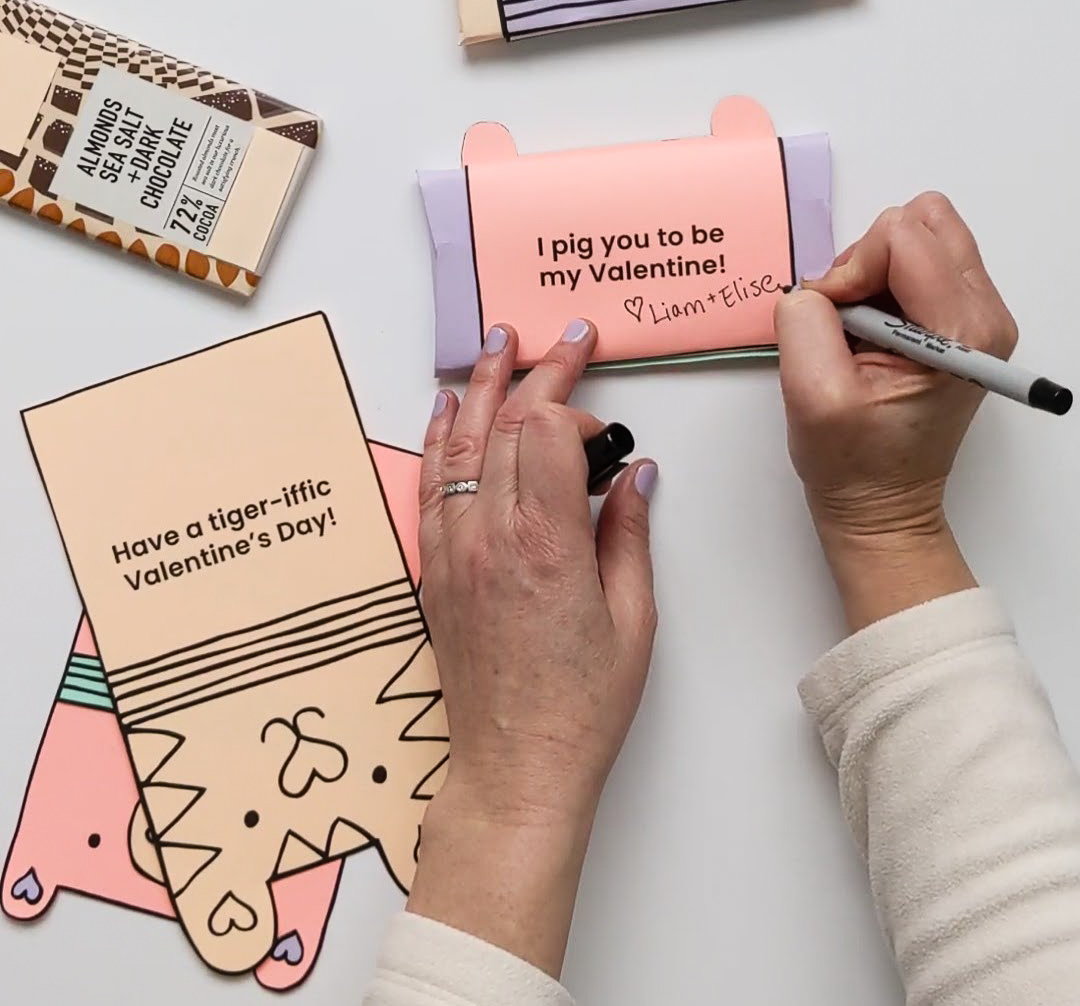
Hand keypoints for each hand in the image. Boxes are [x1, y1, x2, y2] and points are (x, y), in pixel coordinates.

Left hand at [409, 319, 657, 974]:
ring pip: (461, 444)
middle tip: (566, 338)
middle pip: (507, 424)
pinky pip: (431, 485)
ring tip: (499, 344)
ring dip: (481, 387)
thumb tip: (633, 475)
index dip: (577, 412)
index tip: (604, 433)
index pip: (548, 432)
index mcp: (546, 543)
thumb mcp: (632, 620)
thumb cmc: (580, 707)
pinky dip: (440, 439)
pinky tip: (447, 409)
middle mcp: (491, 536)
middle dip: (539, 373)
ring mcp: (455, 551)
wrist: (515, 770)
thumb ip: (628, 536)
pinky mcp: (436, 570)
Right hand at [774, 193, 1016, 630]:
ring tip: (859, 332)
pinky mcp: (962, 317)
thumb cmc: (854, 462)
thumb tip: (817, 284)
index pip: (902, 236)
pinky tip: (872, 332)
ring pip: (919, 234)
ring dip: (874, 272)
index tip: (835, 321)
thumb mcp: (811, 392)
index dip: (851, 269)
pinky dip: (883, 282)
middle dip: (868, 261)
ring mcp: (978, 314)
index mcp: (962, 332)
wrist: (882, 506)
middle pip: (920, 222)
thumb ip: (807, 317)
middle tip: (849, 322)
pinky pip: (919, 259)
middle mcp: (985, 314)